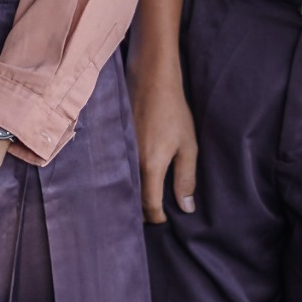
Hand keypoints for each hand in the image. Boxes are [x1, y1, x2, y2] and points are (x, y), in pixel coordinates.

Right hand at [131, 66, 198, 222]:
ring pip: (124, 185)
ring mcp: (119, 152)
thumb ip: (186, 179)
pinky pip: (118, 170)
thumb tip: (185, 208)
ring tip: (145, 199)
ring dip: (133, 195)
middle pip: (133, 199)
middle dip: (143, 210)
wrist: (150, 80)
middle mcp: (130, 163)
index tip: (164, 221)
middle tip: (155, 213)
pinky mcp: (114, 143)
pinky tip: (134, 179)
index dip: (157, 217)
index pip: (149, 205)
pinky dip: (126, 179)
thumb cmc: (173, 112)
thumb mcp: (188, 146)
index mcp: (150, 166)